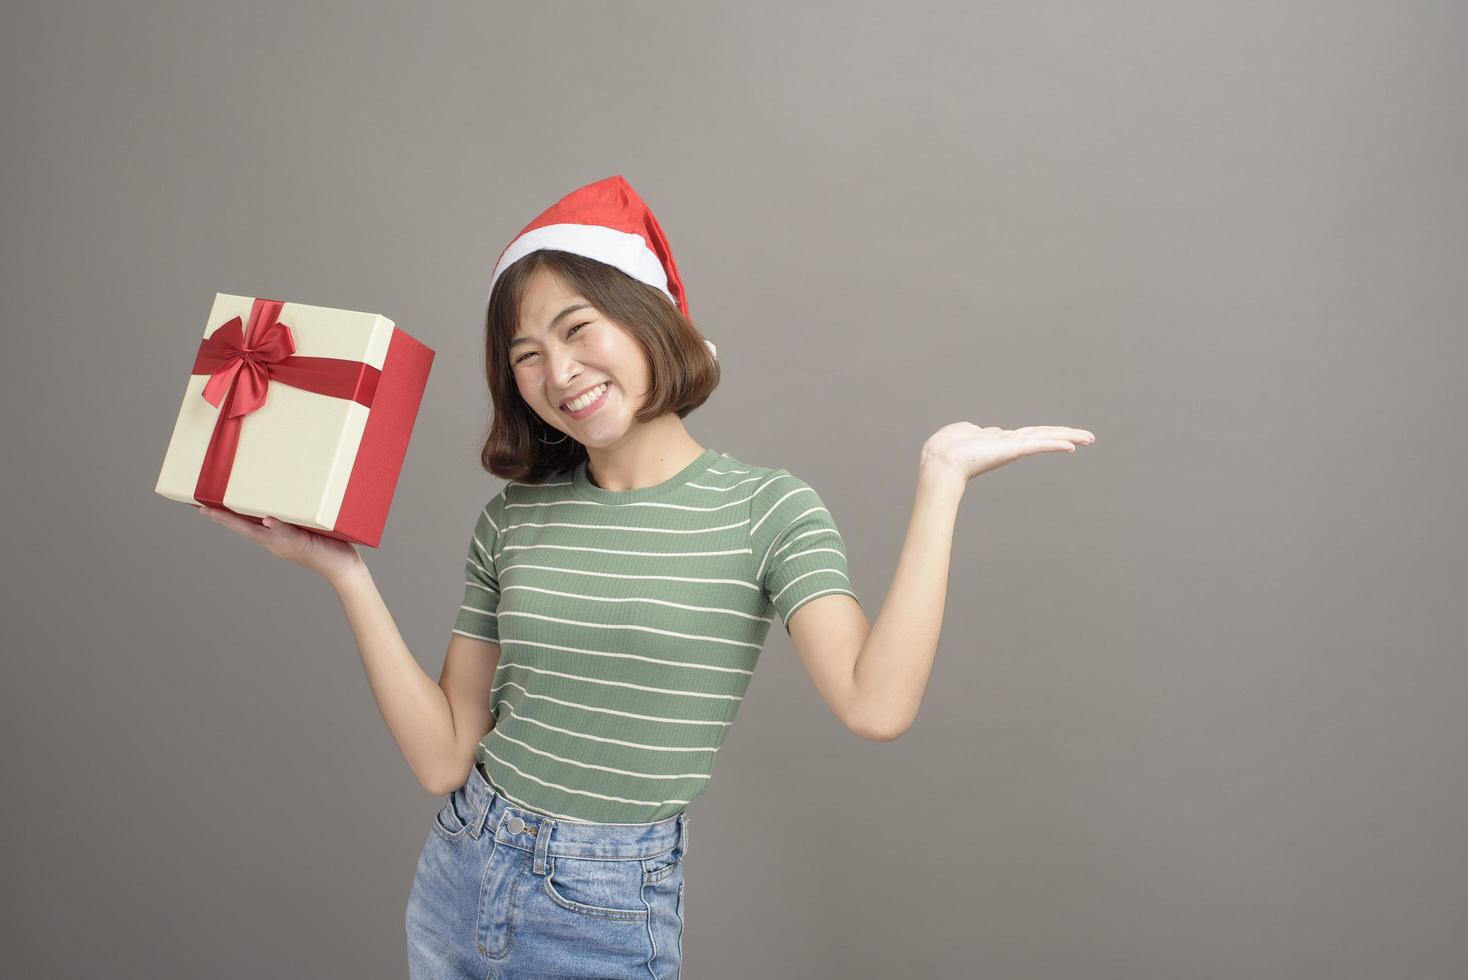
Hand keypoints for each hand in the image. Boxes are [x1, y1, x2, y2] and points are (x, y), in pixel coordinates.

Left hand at [194, 505, 364, 582]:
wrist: (344, 569)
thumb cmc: (325, 556)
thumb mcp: (303, 542)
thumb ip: (284, 531)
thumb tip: (266, 519)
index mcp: (272, 540)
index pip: (240, 526)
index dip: (221, 517)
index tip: (201, 508)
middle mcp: (273, 539)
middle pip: (242, 525)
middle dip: (223, 515)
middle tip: (203, 504)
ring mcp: (284, 538)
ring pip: (255, 524)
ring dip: (239, 515)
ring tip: (226, 505)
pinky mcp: (296, 536)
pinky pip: (273, 523)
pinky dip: (262, 515)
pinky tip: (265, 510)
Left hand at [920, 423, 1095, 485]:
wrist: (939, 462)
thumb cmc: (944, 449)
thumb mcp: (962, 432)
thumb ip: (976, 430)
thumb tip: (985, 430)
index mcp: (999, 440)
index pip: (1029, 435)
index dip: (1048, 434)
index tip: (1064, 437)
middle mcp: (1010, 444)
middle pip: (1044, 436)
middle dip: (1067, 435)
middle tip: (1090, 438)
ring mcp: (1011, 447)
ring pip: (1045, 438)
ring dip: (1068, 437)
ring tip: (1089, 438)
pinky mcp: (1010, 449)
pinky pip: (1036, 445)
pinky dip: (1053, 444)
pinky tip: (1070, 445)